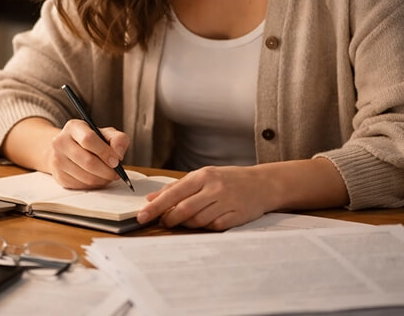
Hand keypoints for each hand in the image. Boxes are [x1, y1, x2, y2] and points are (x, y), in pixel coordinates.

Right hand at [48, 119, 129, 189]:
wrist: (68, 149)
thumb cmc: (90, 141)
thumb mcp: (106, 134)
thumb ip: (118, 139)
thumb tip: (118, 154)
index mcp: (73, 127)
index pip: (88, 139)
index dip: (105, 152)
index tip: (116, 161)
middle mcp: (61, 142)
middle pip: (88, 161)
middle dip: (107, 171)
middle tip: (116, 173)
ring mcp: (58, 160)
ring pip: (86, 177)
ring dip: (102, 180)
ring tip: (108, 176)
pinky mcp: (59, 176)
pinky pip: (81, 186)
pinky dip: (94, 185)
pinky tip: (98, 178)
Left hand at [137, 165, 275, 230]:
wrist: (262, 183)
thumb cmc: (228, 179)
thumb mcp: (203, 176)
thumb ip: (177, 187)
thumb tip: (151, 198)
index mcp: (203, 176)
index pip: (174, 193)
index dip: (156, 206)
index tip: (142, 216)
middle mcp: (214, 188)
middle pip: (184, 209)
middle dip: (169, 219)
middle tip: (163, 223)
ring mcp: (226, 202)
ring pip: (198, 221)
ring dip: (187, 224)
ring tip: (186, 221)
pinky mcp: (236, 216)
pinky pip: (214, 227)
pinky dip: (205, 227)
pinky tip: (206, 221)